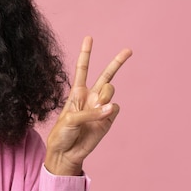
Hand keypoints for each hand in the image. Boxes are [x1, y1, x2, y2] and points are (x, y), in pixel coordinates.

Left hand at [45, 36, 131, 175]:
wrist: (66, 153)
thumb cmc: (62, 134)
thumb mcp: (69, 119)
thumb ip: (90, 112)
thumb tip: (111, 108)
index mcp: (77, 92)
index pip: (82, 69)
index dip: (85, 54)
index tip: (89, 38)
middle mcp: (91, 97)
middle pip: (106, 75)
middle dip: (117, 62)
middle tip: (129, 50)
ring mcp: (101, 107)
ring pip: (111, 90)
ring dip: (105, 96)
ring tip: (96, 108)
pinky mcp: (109, 119)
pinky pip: (115, 107)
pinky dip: (109, 110)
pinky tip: (102, 116)